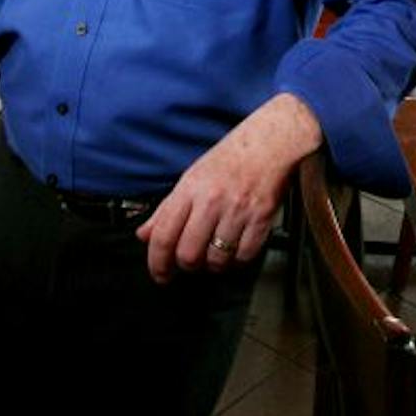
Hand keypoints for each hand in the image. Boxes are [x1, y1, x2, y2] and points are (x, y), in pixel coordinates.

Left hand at [137, 93, 321, 282]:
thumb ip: (167, 209)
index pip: (163, 235)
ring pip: (216, 260)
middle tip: (191, 259)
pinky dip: (238, 259)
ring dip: (214, 263)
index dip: (157, 263)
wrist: (272, 141)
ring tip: (216, 251)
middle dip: (187, 265)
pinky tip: (236, 246)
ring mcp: (238, 210)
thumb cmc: (231, 157)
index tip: (160, 274)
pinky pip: (244, 256)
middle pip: (188, 254)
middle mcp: (212, 200)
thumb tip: (144, 234)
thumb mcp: (192, 177)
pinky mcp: (262, 218)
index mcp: (190, 188)